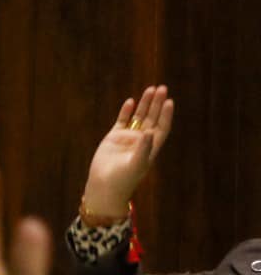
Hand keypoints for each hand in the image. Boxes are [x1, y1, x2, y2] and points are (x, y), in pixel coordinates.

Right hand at [81, 85, 172, 217]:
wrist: (104, 186)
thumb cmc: (123, 179)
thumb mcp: (136, 164)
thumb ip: (143, 148)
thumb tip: (149, 132)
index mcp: (150, 147)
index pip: (162, 127)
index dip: (166, 115)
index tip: (169, 102)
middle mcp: (141, 141)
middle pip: (152, 118)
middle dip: (157, 104)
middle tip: (162, 88)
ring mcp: (127, 138)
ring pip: (138, 117)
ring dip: (144, 104)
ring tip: (150, 89)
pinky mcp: (113, 138)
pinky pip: (121, 121)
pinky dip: (126, 111)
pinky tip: (130, 102)